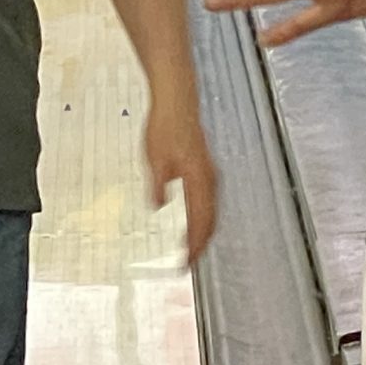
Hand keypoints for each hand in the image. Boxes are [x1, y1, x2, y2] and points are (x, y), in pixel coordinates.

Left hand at [146, 97, 218, 264]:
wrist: (177, 100)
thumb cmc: (166, 126)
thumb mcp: (155, 159)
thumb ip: (158, 185)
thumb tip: (158, 206)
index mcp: (199, 180)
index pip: (199, 222)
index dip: (193, 246)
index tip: (185, 264)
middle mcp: (209, 180)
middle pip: (209, 221)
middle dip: (200, 245)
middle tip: (187, 264)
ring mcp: (209, 174)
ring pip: (210, 212)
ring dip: (202, 233)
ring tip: (190, 249)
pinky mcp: (204, 169)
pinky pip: (208, 201)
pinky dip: (202, 217)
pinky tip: (192, 221)